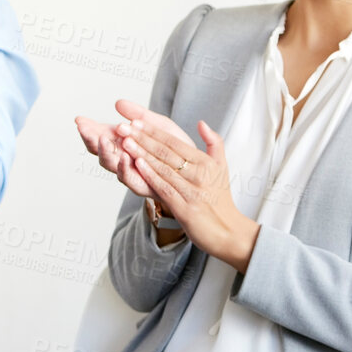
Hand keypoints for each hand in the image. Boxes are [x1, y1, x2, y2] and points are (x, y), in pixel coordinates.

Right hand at [75, 100, 197, 202]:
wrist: (195, 169)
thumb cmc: (174, 146)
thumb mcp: (157, 124)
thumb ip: (138, 114)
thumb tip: (118, 103)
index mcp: (122, 142)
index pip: (99, 135)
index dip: (88, 128)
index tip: (79, 120)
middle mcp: (121, 158)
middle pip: (98, 150)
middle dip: (90, 139)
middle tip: (85, 129)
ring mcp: (130, 171)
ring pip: (110, 165)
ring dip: (105, 152)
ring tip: (103, 140)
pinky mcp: (142, 184)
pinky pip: (129, 179)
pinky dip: (124, 169)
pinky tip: (123, 157)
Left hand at [117, 114, 260, 270]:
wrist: (228, 230)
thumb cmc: (220, 197)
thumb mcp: (221, 167)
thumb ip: (214, 143)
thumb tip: (201, 123)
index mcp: (205, 163)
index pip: (175, 143)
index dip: (154, 131)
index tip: (136, 121)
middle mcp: (199, 175)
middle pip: (166, 153)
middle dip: (142, 138)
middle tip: (123, 126)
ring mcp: (191, 191)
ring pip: (162, 168)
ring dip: (141, 154)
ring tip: (125, 141)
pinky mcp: (184, 208)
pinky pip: (164, 188)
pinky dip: (150, 175)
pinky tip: (136, 164)